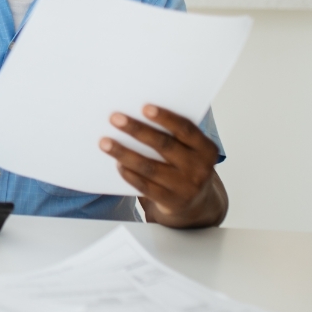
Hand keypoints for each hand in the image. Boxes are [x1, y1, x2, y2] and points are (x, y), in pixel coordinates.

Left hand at [99, 105, 227, 227]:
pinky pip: (145, 186)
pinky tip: (117, 164)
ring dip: (124, 153)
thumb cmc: (186, 166)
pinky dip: (129, 174)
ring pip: (150, 167)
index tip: (144, 107)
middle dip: (137, 130)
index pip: (186, 129)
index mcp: (206, 149)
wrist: (197, 204)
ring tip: (105, 142)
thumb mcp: (191, 151)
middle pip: (164, 145)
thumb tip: (137, 114)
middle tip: (115, 118)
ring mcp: (186, 187)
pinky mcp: (171, 201)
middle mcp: (199, 168)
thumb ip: (175, 136)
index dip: (165, 118)